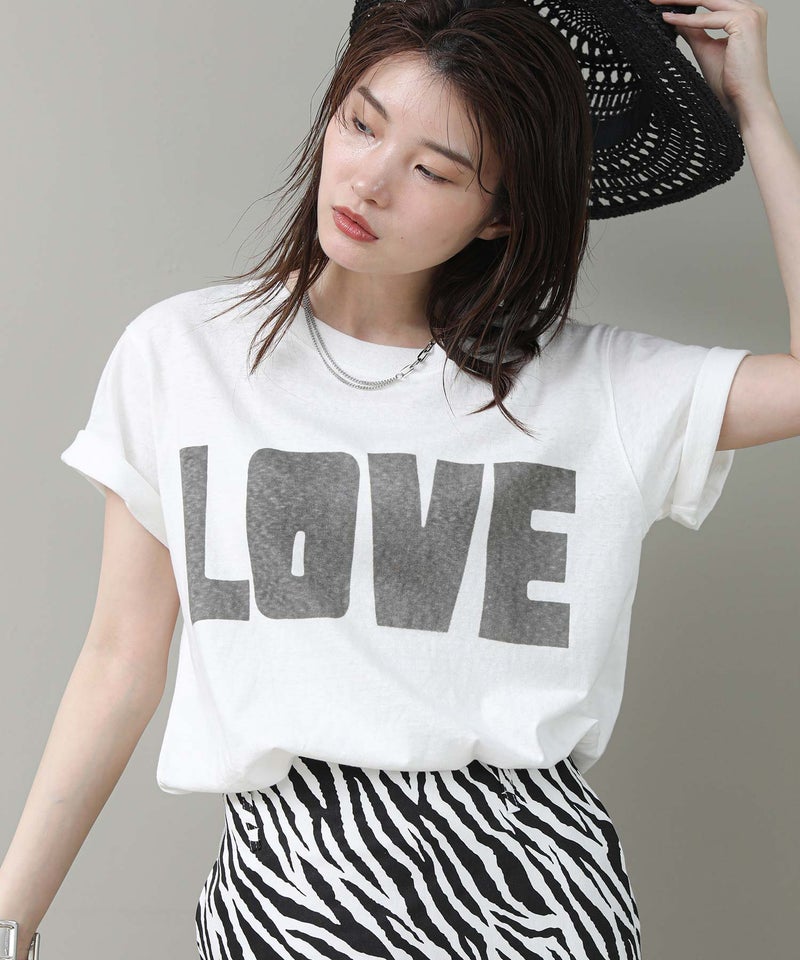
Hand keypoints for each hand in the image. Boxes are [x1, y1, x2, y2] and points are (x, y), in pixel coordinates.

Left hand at [649, 0, 774, 125]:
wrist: (744, 99)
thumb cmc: (730, 81)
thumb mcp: (705, 49)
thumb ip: (692, 31)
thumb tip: (675, 17)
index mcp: (746, 15)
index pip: (713, 1)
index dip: (688, 2)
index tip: (665, 3)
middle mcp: (752, 10)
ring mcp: (750, 13)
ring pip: (708, 1)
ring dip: (682, 2)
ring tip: (660, 3)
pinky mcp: (744, 21)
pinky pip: (707, 19)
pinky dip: (687, 20)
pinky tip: (669, 19)